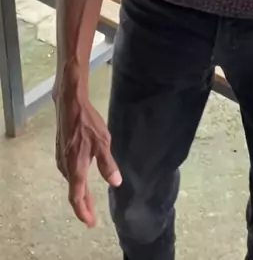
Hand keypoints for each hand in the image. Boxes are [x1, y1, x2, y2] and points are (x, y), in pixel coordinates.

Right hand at [55, 87, 121, 227]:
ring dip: (79, 193)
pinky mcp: (61, 151)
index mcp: (76, 168)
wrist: (69, 104)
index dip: (84, 211)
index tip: (91, 222)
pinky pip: (68, 172)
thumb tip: (116, 183)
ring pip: (71, 181)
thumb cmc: (87, 123)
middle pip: (74, 191)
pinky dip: (76, 181)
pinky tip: (81, 178)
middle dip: (83, 205)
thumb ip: (108, 164)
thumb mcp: (103, 143)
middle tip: (91, 216)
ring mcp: (61, 158)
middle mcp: (65, 167)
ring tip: (88, 200)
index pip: (77, 197)